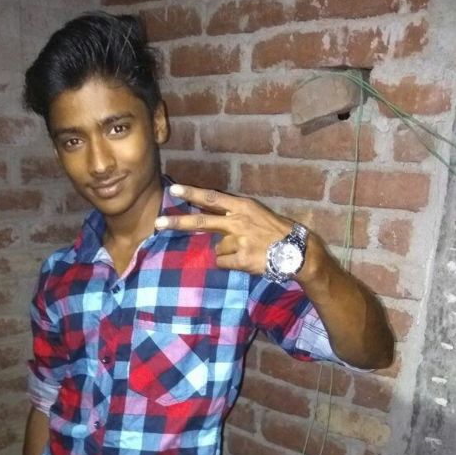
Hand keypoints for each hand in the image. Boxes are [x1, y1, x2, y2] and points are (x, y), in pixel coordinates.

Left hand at [155, 183, 296, 274]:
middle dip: (177, 222)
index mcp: (243, 206)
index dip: (192, 193)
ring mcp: (240, 241)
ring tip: (246, 251)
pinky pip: (223, 263)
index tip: (173, 190)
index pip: (212, 197)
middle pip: (202, 221)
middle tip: (158, 223)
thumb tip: (209, 216)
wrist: (297, 251)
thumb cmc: (276, 231)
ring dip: (227, 252)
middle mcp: (239, 221)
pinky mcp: (242, 259)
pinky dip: (231, 264)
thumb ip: (233, 214)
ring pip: (217, 248)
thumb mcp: (256, 214)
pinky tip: (246, 261)